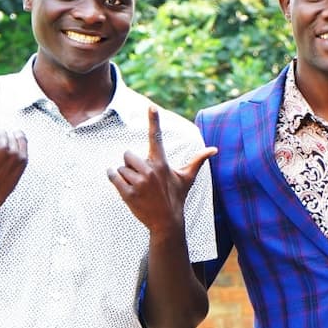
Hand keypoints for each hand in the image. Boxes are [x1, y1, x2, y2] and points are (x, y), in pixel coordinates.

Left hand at [108, 106, 215, 232]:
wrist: (167, 222)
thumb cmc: (177, 197)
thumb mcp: (187, 178)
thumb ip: (198, 161)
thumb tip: (214, 150)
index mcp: (162, 164)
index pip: (156, 138)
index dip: (154, 120)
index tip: (151, 106)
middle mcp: (149, 171)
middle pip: (127, 155)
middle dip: (131, 163)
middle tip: (141, 176)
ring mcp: (138, 183)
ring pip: (120, 168)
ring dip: (124, 175)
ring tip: (137, 187)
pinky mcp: (127, 193)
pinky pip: (113, 177)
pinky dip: (114, 179)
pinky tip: (123, 185)